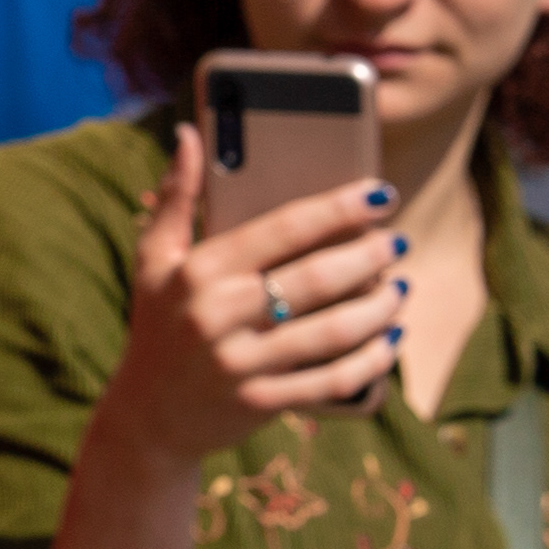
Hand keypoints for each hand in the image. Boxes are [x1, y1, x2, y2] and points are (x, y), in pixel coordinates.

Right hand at [95, 128, 404, 478]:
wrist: (147, 415)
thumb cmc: (159, 326)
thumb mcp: (154, 261)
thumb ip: (175, 198)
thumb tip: (188, 134)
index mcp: (199, 271)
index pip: (282, 229)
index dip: (339, 208)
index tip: (381, 194)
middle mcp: (217, 315)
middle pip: (315, 278)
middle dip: (369, 256)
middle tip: (396, 242)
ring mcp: (239, 363)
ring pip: (331, 331)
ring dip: (379, 307)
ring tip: (401, 287)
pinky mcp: (260, 402)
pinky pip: (332, 380)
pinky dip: (371, 360)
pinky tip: (391, 339)